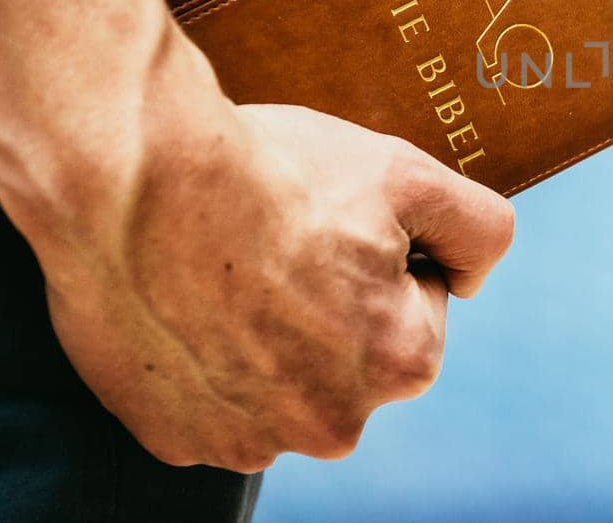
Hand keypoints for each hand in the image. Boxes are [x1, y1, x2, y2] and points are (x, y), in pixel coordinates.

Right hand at [31, 101, 514, 472]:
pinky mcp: (172, 436)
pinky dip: (199, 354)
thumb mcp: (410, 174)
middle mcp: (332, 424)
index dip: (377, 247)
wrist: (133, 178)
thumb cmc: (274, 173)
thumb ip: (480, 228)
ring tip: (223, 267)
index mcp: (403, 363)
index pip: (415, 300)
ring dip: (260, 334)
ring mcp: (246, 438)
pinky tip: (183, 300)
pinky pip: (205, 396)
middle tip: (275, 240)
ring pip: (276, 377)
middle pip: (348, 349)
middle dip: (325, 299)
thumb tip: (472, 276)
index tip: (329, 221)